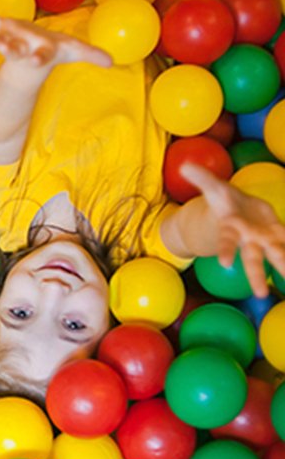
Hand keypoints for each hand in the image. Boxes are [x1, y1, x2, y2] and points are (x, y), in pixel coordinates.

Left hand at [0, 0, 112, 69]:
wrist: (32, 57)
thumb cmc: (54, 51)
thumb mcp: (74, 52)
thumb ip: (91, 56)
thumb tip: (113, 62)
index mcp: (40, 53)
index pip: (41, 57)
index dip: (38, 58)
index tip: (35, 61)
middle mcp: (22, 49)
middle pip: (13, 50)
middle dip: (6, 47)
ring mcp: (9, 40)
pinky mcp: (2, 28)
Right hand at [181, 163, 284, 297]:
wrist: (238, 209)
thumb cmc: (224, 200)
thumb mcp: (213, 186)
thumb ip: (201, 177)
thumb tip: (184, 165)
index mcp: (232, 228)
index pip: (226, 240)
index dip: (225, 250)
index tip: (224, 263)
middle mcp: (249, 238)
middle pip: (252, 259)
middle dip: (256, 275)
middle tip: (260, 294)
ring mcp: (265, 239)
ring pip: (277, 256)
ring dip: (284, 267)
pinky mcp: (278, 234)